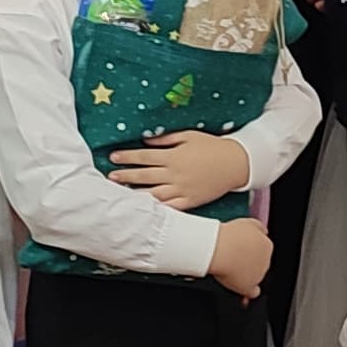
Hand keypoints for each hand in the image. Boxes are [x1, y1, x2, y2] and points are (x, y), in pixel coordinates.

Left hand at [113, 130, 251, 207]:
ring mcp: (182, 189)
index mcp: (174, 157)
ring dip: (136, 194)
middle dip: (126, 176)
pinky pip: (170, 207)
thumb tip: (146, 140)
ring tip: (121, 195)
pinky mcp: (189, 201)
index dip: (127, 156)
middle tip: (110, 177)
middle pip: (145, 176)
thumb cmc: (211, 146)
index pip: (144, 157)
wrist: (235, 163)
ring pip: (154, 194)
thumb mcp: (189, 136)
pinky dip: (157, 209)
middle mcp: (175, 174)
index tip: (113, 157)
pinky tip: (145, 210)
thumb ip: (166, 139)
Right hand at [205, 217, 273, 299]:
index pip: (263, 249)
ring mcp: (258, 274)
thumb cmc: (230, 236)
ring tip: (231, 270)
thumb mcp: (248, 223)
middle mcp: (265, 261)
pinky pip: (252, 292)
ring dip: (246, 275)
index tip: (240, 249)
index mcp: (267, 245)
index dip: (250, 249)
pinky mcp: (248, 286)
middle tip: (233, 258)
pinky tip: (243, 293)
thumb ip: (259, 228)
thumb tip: (264, 232)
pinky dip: (248, 292)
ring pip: (255, 276)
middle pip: (259, 262)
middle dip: (248, 261)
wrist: (220, 250)